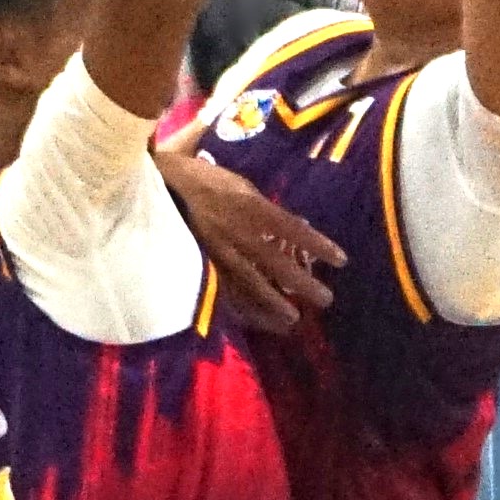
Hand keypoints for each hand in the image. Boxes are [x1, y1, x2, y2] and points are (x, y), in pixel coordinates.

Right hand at [157, 146, 348, 338]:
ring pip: (252, 284)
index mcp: (250, 206)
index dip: (317, 245)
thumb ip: (262, 205)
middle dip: (302, 283)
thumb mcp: (239, 184)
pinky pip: (225, 292)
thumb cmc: (203, 179)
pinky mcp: (201, 264)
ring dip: (274, 304)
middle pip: (277, 263)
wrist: (159, 186)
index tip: (341, 260)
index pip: (292, 229)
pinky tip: (257, 321)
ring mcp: (218, 252)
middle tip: (325, 299)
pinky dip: (243, 308)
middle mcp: (239, 232)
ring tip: (293, 320)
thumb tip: (290, 225)